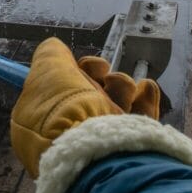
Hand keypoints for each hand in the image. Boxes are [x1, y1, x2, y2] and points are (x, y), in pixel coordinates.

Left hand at [10, 37, 159, 176]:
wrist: (92, 145)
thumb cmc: (62, 107)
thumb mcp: (46, 71)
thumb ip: (50, 55)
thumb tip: (55, 47)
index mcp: (48, 119)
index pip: (66, 89)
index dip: (79, 71)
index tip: (87, 64)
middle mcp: (74, 131)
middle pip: (95, 92)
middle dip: (102, 77)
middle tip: (104, 75)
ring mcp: (104, 140)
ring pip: (120, 101)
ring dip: (123, 85)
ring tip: (123, 87)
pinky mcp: (132, 146)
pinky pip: (143, 115)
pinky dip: (145, 98)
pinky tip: (144, 89)